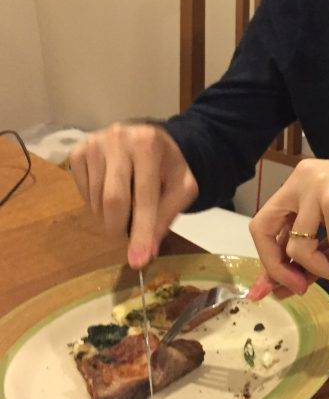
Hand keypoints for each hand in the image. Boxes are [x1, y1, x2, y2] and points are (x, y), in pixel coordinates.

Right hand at [70, 122, 197, 268]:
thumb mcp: (182, 185)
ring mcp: (94, 143)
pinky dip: (94, 203)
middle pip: (113, 200)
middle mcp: (118, 138)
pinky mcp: (77, 151)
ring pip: (96, 199)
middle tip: (125, 236)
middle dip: (119, 227)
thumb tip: (148, 252)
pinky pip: (81, 191)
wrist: (151, 137)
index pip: (144, 196)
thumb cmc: (167, 165)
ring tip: (124, 206)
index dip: (142, 232)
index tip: (138, 261)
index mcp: (148, 144)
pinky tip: (109, 191)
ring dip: (108, 216)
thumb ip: (168, 214)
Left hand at [248, 158, 328, 298]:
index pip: (263, 223)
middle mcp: (304, 178)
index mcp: (301, 180)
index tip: (273, 289)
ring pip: (303, 251)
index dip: (267, 259)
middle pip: (262, 230)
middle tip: (301, 287)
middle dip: (279, 267)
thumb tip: (277, 289)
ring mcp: (319, 188)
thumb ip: (311, 253)